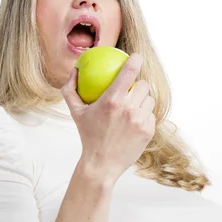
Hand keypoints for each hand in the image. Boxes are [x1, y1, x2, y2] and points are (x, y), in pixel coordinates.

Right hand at [61, 53, 155, 182]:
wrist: (101, 164)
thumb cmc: (88, 136)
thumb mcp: (76, 112)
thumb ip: (71, 89)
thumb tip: (75, 69)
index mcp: (112, 101)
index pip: (129, 72)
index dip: (136, 60)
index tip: (137, 57)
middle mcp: (128, 109)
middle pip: (143, 85)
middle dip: (138, 84)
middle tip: (132, 89)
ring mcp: (140, 120)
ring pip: (149, 99)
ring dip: (142, 100)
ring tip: (134, 106)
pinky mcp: (149, 131)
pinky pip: (151, 115)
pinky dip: (144, 116)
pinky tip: (136, 121)